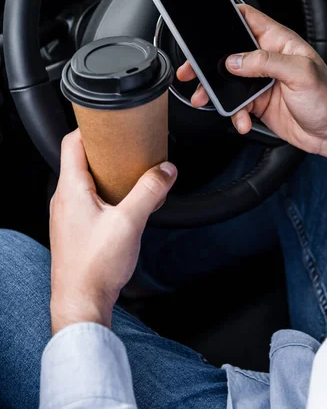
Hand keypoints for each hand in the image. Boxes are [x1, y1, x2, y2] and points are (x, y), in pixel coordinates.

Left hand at [50, 129, 176, 334]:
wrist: (81, 302)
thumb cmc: (95, 267)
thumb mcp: (130, 222)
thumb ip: (149, 192)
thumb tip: (166, 170)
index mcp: (70, 189)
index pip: (71, 142)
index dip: (90, 127)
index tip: (109, 122)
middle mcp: (64, 198)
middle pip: (80, 159)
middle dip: (105, 149)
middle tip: (129, 146)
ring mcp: (67, 214)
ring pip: (85, 180)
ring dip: (107, 172)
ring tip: (131, 172)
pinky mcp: (75, 228)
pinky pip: (88, 198)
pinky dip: (105, 191)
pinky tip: (124, 202)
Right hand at [178, 4, 326, 188]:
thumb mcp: (301, 73)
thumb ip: (266, 62)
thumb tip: (235, 60)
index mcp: (279, 42)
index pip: (248, 18)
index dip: (227, 17)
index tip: (205, 24)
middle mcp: (268, 59)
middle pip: (229, 52)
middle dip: (208, 62)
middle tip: (191, 70)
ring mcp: (261, 82)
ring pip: (227, 81)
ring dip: (215, 92)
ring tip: (205, 99)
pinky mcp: (258, 103)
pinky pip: (236, 105)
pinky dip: (234, 114)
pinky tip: (243, 121)